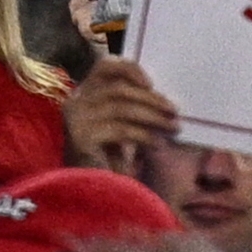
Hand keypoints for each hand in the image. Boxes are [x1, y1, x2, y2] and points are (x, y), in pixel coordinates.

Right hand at [62, 54, 176, 173]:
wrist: (86, 186)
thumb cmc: (106, 151)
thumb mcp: (119, 120)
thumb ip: (133, 101)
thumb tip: (164, 94)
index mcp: (83, 90)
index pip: (105, 65)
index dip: (131, 69)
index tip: (152, 83)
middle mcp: (75, 101)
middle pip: (119, 89)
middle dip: (152, 99)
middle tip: (175, 111)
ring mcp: (76, 119)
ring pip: (122, 108)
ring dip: (154, 117)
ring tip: (173, 127)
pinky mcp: (81, 139)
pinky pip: (120, 130)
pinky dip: (144, 135)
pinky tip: (157, 143)